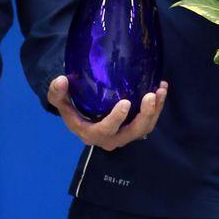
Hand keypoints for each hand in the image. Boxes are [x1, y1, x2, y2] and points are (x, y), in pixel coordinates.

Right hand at [47, 75, 168, 151]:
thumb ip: (57, 93)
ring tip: (160, 90)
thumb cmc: (72, 109)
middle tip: (151, 96)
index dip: (116, 119)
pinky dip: (157, 107)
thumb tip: (60, 80)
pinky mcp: (134, 128)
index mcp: (92, 134)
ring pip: (145, 128)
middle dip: (144, 115)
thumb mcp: (60, 102)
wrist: (82, 118)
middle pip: (132, 132)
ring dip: (155, 111)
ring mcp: (125, 134)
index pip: (105, 130)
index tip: (125, 102)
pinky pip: (149, 121)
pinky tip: (161, 89)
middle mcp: (111, 138)